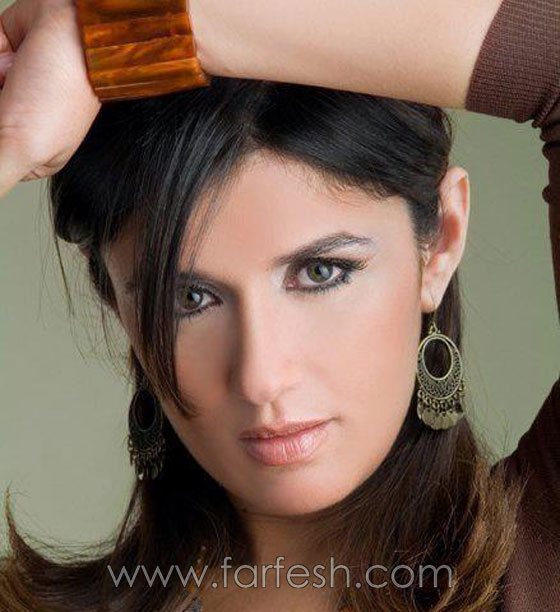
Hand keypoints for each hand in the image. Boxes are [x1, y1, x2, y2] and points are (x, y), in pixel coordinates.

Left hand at [0, 0, 100, 197]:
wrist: (76, 27)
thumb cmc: (63, 87)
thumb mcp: (21, 148)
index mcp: (31, 156)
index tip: (6, 120)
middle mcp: (19, 125)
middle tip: (11, 97)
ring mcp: (9, 92)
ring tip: (14, 71)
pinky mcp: (1, 58)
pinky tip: (11, 54)